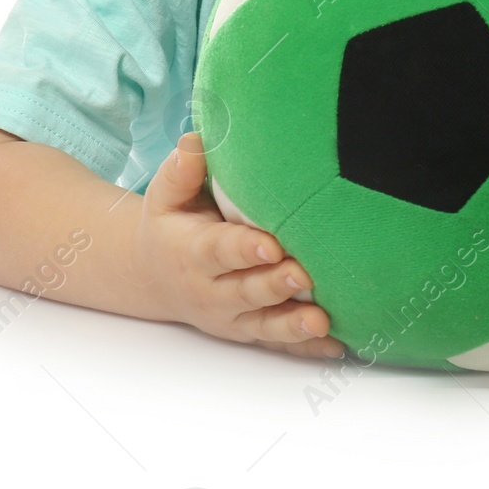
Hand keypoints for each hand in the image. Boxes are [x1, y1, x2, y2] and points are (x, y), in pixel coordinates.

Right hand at [132, 132, 344, 358]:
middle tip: (304, 274)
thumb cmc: (171, 225)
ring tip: (322, 321)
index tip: (271, 243)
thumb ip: (180, 171)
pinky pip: (277, 343)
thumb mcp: (165, 196)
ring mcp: (232, 315)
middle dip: (275, 284)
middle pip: (246, 291)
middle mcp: (212, 290)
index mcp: (194, 252)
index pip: (219, 251)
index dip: (244, 249)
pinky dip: (305, 347)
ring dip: (293, 324)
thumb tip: (195, 141)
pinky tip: (334, 347)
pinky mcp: (248, 330)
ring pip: (264, 323)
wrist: (154, 276)